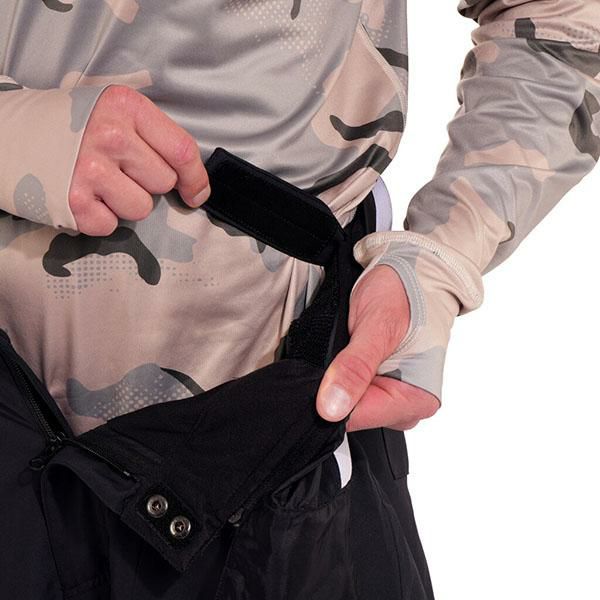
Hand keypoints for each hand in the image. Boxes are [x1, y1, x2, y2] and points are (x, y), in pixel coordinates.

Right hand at [69, 85, 209, 235]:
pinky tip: (81, 196)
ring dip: (124, 203)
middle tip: (117, 170)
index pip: (182, 151)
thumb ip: (154, 138)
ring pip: (141, 208)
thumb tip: (195, 185)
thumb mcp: (113, 112)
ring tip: (98, 183)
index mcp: (126, 107)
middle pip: (163, 183)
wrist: (8, 135)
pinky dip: (98, 218)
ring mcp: (90, 170)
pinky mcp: (73, 202)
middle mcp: (110, 136)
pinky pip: (111, 226)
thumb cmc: (71, 127)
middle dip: (147, 183)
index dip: (196, 179)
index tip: (196, 194)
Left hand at [316, 264, 439, 431]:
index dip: (329, 400)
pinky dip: (340, 375)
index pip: (358, 419)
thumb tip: (332, 408)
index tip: (318, 375)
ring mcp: (391, 398)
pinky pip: (349, 393)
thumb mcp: (376, 326)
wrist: (409, 273)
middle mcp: (406, 406)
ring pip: (346, 404)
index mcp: (416, 399)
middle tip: (335, 351)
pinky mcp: (379, 389)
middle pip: (352, 415)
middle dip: (333, 388)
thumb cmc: (403, 293)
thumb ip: (355, 367)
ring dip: (335, 379)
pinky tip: (344, 355)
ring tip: (343, 347)